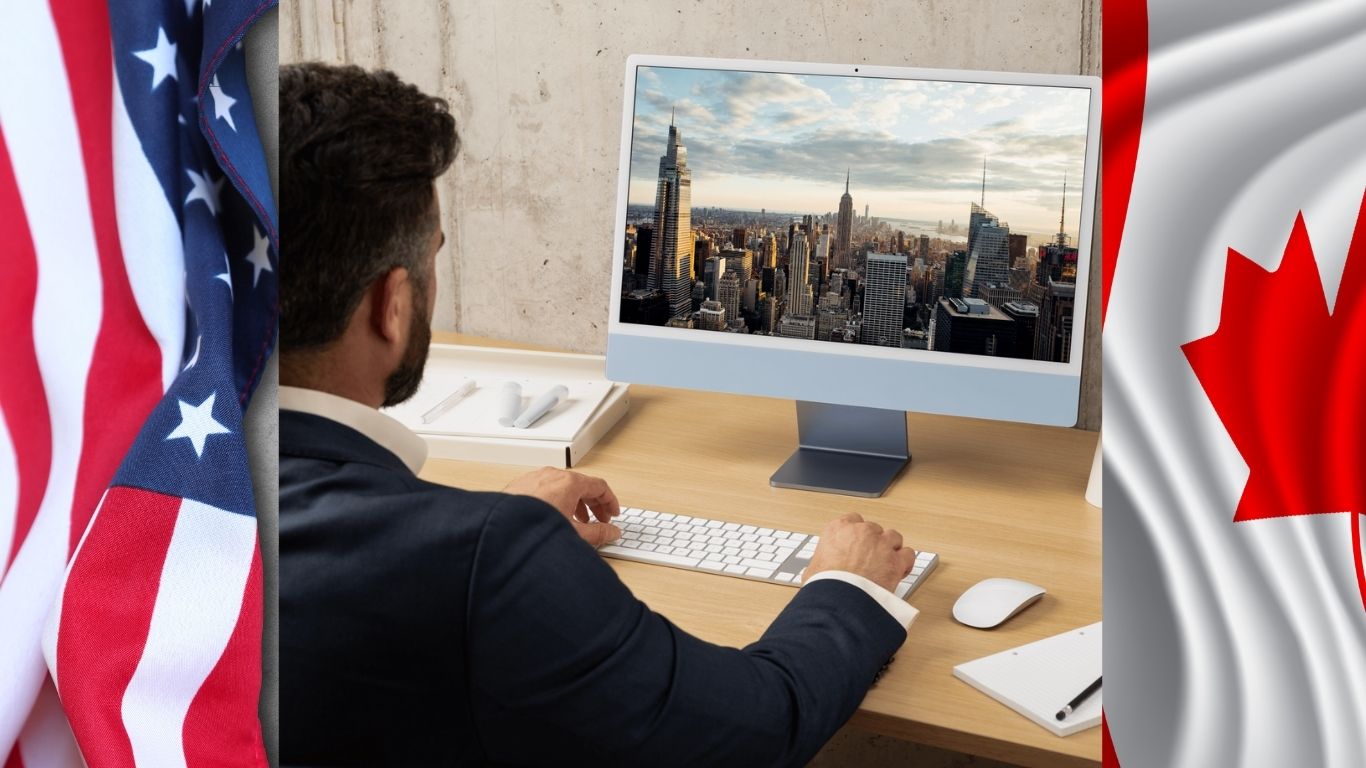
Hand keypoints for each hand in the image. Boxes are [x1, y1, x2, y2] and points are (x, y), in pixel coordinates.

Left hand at [503, 467, 621, 545]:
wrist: (500, 532)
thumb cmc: (534, 529)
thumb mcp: (575, 534)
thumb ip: (599, 533)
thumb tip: (611, 532)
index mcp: (569, 482)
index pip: (600, 486)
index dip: (610, 501)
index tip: (612, 513)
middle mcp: (552, 475)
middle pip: (582, 485)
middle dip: (594, 504)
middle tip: (599, 520)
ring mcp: (535, 478)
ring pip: (563, 486)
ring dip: (575, 503)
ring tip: (577, 521)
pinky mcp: (521, 485)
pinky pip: (545, 489)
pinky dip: (557, 500)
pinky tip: (554, 517)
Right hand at [805, 513, 917, 593]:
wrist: (839, 600)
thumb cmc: (824, 586)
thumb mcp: (813, 568)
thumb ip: (822, 561)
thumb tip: (821, 572)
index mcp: (838, 529)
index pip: (852, 520)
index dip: (856, 534)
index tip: (856, 544)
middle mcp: (861, 532)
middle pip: (874, 529)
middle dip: (873, 542)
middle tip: (869, 558)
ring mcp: (881, 544)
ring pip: (893, 537)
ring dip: (891, 548)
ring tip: (886, 562)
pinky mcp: (896, 560)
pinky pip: (908, 554)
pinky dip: (905, 562)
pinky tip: (900, 570)